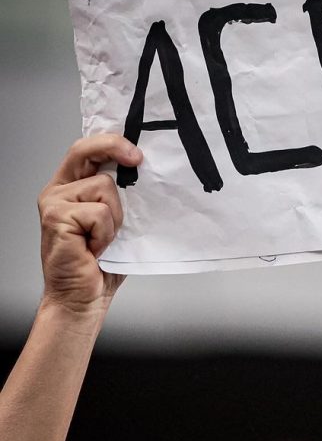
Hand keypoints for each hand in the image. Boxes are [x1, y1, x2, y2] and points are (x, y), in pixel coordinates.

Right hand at [37, 135, 141, 312]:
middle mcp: (59, 191)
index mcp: (72, 187)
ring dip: (115, 217)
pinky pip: (99, 213)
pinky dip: (106, 233)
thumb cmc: (101, 264)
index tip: (137, 152)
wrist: (83, 297)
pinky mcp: (56, 217)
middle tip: (137, 160)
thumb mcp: (118, 223)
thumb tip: (148, 177)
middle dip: (115, 149)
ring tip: (104, 239)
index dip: (111, 142)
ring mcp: (54, 203)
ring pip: (104, 187)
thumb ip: (122, 198)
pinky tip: (94, 248)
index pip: (87, 150)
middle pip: (86, 151)